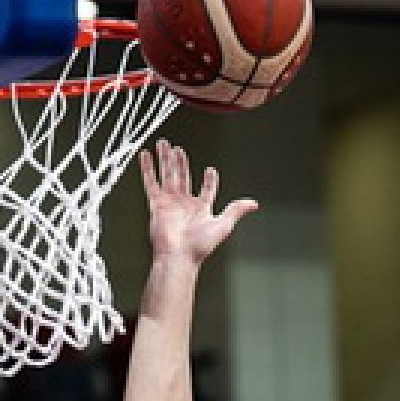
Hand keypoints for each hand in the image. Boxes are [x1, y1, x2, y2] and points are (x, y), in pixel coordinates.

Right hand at [142, 140, 257, 261]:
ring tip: (164, 144)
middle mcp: (184, 204)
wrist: (178, 256)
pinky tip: (146, 156)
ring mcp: (170, 202)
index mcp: (201, 208)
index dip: (209, 180)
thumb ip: (236, 211)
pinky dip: (148, 168)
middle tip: (177, 148)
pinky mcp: (156, 204)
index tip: (210, 170)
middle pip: (183, 176)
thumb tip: (253, 204)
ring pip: (168, 175)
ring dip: (166, 159)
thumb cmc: (199, 246)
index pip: (206, 190)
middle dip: (180, 162)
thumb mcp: (224, 225)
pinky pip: (151, 182)